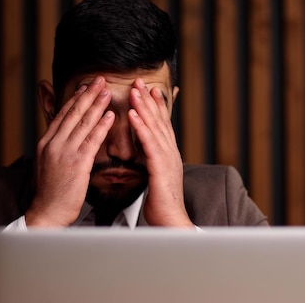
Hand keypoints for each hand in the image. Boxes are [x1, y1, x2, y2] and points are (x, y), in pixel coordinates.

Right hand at [26, 77, 114, 226]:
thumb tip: (61, 134)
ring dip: (97, 105)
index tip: (85, 87)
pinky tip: (110, 116)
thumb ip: (55, 145)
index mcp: (46, 142)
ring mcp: (64, 153)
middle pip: (73, 113)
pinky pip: (91, 141)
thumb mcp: (47, 162)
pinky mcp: (77, 164)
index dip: (75, 99)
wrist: (47, 212)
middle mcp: (53, 144)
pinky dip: (101, 126)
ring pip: (83, 123)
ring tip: (107, 91)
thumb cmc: (51, 191)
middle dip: (87, 94)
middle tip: (99, 80)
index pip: (62, 115)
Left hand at [127, 79, 192, 226]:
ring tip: (134, 90)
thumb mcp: (157, 179)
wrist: (172, 224)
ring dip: (144, 107)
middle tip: (140, 81)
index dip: (156, 106)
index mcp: (168, 155)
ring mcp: (167, 159)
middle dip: (149, 99)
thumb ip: (153, 164)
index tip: (150, 90)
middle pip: (160, 120)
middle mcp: (170, 153)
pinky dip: (141, 127)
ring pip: (155, 127)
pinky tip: (133, 115)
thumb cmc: (162, 205)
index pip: (162, 125)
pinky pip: (149, 144)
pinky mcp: (161, 168)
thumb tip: (148, 156)